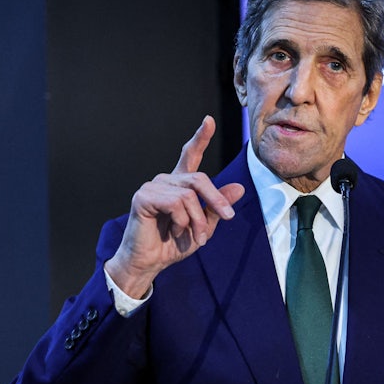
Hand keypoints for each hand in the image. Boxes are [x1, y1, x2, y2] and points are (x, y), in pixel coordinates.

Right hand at [105, 116, 245, 298]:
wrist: (151, 262)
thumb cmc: (174, 245)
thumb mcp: (204, 226)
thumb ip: (218, 207)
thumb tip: (239, 187)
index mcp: (179, 185)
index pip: (190, 156)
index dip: (200, 138)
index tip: (209, 120)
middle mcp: (166, 181)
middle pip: (200, 179)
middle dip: (217, 200)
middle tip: (228, 217)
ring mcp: (153, 186)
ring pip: (190, 194)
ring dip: (198, 219)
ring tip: (193, 236)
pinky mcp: (144, 196)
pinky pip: (176, 202)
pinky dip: (183, 221)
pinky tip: (175, 231)